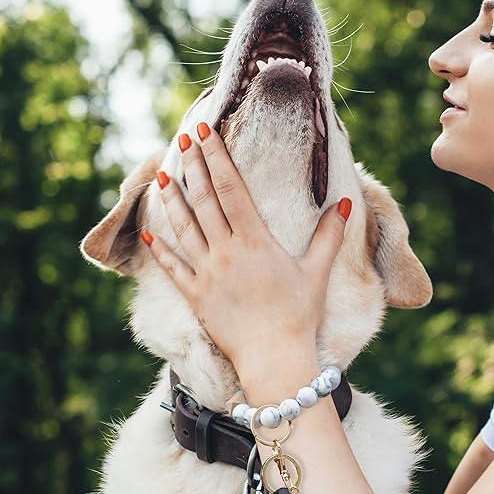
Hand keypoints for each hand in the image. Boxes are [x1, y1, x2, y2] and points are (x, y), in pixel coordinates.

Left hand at [139, 121, 351, 381]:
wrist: (274, 358)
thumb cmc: (299, 316)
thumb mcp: (316, 272)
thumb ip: (328, 235)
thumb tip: (343, 202)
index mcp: (255, 241)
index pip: (231, 189)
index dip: (216, 158)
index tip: (206, 134)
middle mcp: (226, 252)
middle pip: (205, 201)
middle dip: (194, 167)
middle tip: (184, 138)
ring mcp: (207, 273)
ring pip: (184, 228)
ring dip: (172, 200)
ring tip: (163, 175)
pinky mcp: (196, 296)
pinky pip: (173, 267)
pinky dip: (160, 248)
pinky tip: (150, 230)